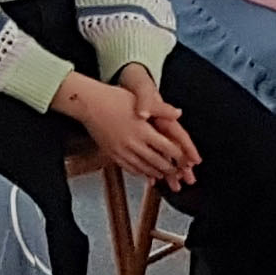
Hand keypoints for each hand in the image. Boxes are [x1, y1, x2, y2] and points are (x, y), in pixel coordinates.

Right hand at [61, 67, 196, 185]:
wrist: (88, 103)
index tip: (186, 161)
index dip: (179, 156)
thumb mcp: (140, 100)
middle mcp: (133, 143)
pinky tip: (143, 173)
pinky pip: (128, 167)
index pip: (167, 148)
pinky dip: (139, 172)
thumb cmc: (114, 98)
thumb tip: (178, 114)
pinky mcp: (111, 153)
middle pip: (156, 161)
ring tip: (164, 176)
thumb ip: (161, 109)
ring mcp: (121, 150)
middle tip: (179, 174)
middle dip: (170, 169)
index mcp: (143, 130)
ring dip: (155, 173)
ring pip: (142, 167)